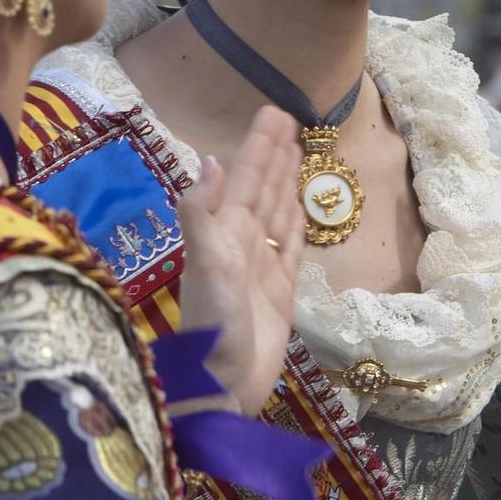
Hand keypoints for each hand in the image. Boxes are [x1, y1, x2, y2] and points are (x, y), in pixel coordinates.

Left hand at [173, 107, 303, 415]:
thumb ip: (202, 214)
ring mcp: (260, 268)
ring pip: (276, 214)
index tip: (273, 112)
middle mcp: (240, 244)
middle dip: (273, 155)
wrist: (222, 387)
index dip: (258, 147)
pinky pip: (290, 248)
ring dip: (285, 183)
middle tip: (290, 119)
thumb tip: (210, 160)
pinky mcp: (279, 293)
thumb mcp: (205, 266)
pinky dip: (295, 224)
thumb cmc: (213, 328)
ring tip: (297, 154)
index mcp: (223, 234)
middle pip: (261, 189)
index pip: (244, 179)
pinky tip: (298, 208)